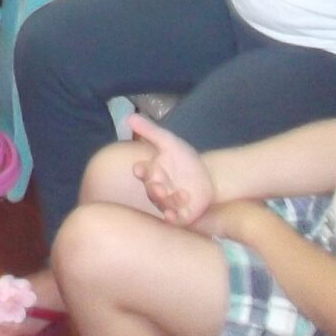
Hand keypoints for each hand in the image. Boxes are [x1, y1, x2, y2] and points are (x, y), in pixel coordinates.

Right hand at [125, 114, 216, 228]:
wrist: (207, 177)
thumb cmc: (183, 159)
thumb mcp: (169, 141)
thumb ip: (149, 130)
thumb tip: (129, 116)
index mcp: (152, 171)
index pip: (142, 171)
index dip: (140, 171)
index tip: (139, 169)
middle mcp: (157, 188)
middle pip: (152, 190)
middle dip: (155, 189)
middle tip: (160, 187)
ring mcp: (168, 202)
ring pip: (164, 204)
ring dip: (169, 201)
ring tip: (182, 195)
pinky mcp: (180, 214)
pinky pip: (173, 219)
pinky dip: (172, 218)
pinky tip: (174, 216)